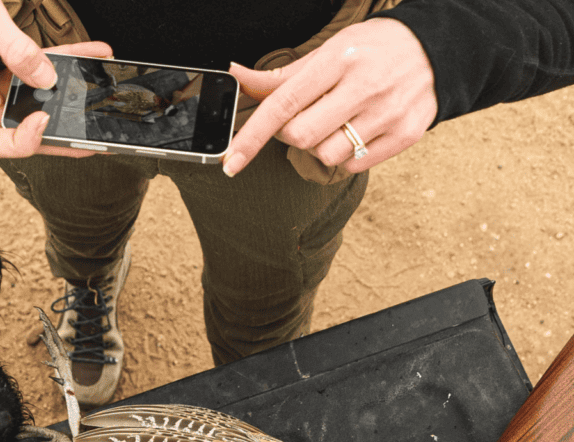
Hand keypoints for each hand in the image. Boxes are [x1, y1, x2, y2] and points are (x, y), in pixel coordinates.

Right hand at [0, 0, 111, 158]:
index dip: (18, 142)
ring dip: (72, 102)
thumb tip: (47, 79)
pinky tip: (96, 54)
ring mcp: (1, 85)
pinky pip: (46, 72)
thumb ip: (14, 47)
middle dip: (59, 136)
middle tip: (89, 139)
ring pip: (39, 104)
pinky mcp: (16, 67)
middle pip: (21, 132)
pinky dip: (70, 64)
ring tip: (100, 96)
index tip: (41, 120)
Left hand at [222, 18, 436, 175]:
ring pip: (326, 155)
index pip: (282, 105)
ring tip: (338, 122)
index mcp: (338, 59)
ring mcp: (387, 112)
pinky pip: (354, 166)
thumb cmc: (372, 50)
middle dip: (292, 135)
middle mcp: (364, 86)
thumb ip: (281, 76)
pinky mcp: (405, 134)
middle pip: (301, 137)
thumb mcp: (328, 52)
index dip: (251, 137)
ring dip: (321, 146)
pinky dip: (347, 156)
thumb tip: (236, 77)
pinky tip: (359, 131)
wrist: (437, 49)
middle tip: (306, 118)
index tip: (230, 163)